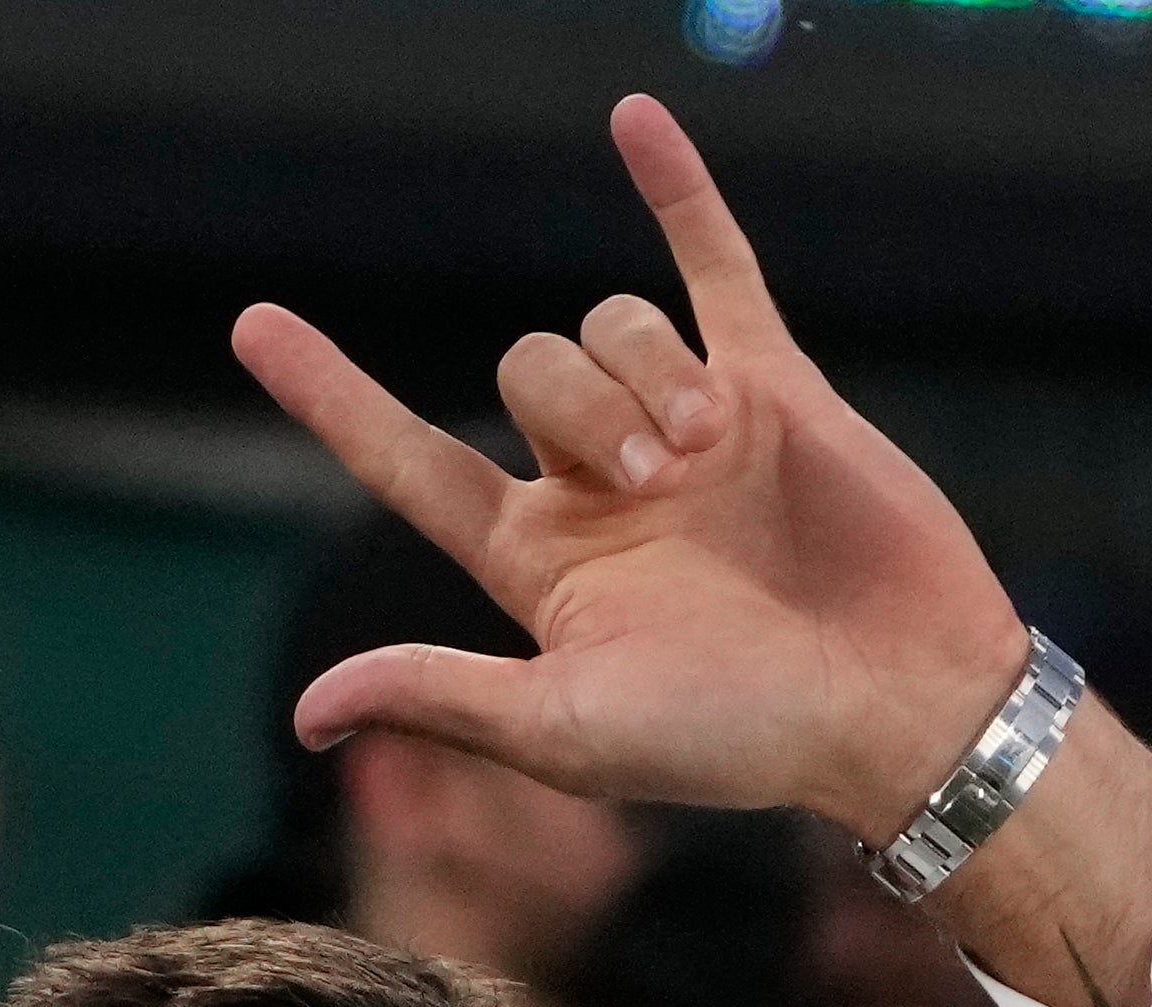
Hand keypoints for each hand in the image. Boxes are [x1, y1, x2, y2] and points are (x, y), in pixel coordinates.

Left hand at [232, 98, 1026, 843]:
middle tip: (657, 484)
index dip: (334, 398)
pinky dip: (677, 193)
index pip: (411, 464)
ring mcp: (689, 428)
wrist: (897, 705)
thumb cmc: (737, 740)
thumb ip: (444, 696)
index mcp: (545, 563)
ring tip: (711, 455)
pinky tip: (632, 119)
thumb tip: (309, 712)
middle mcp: (604, 486)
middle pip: (524, 370)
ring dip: (648, 376)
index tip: (254, 325)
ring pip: (610, 324)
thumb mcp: (570, 730)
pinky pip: (712, 267)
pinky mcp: (773, 388)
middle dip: (577, 409)